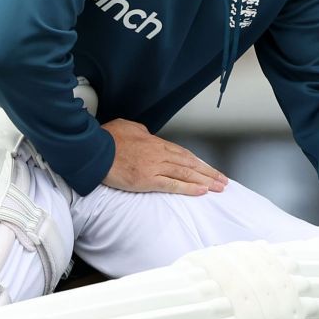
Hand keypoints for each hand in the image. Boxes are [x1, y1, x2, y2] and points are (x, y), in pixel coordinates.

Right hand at [101, 119, 227, 195]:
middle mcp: (159, 154)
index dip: (198, 162)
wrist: (96, 150)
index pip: (183, 153)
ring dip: (205, 180)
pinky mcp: (147, 180)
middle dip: (208, 172)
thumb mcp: (128, 127)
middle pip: (190, 163)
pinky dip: (188, 188)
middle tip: (223, 180)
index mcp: (155, 142)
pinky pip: (172, 185)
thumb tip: (148, 135)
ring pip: (186, 173)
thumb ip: (142, 132)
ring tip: (218, 187)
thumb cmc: (108, 138)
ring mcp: (155, 167)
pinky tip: (201, 191)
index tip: (208, 168)